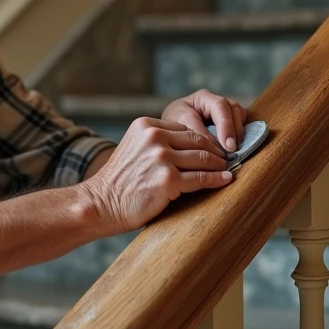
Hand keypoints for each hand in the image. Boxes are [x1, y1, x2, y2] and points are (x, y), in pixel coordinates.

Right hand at [80, 117, 232, 233]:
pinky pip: (201, 178)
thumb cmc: (119, 181)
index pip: (185, 129)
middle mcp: (154, 137)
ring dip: (219, 164)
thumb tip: (190, 146)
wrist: (101, 203)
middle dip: (216, 150)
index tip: (214, 148)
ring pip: (203, 158)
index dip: (203, 139)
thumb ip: (156, 142)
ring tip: (227, 169)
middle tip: (227, 158)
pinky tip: (225, 180)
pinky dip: (216, 180)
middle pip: (198, 140)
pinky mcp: (168, 180)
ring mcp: (162, 158)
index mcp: (146, 125)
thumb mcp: (134, 148)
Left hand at [161, 89, 247, 152]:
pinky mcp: (231, 123)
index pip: (220, 106)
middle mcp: (218, 102)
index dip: (226, 125)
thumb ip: (197, 132)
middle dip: (234, 131)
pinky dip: (240, 137)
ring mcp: (227, 111)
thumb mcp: (180, 124)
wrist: (172, 130)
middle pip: (234, 110)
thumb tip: (216, 147)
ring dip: (239, 135)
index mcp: (204, 97)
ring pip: (240, 118)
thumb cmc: (174, 123)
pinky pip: (241, 126)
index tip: (227, 145)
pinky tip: (234, 151)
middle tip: (232, 151)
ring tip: (234, 152)